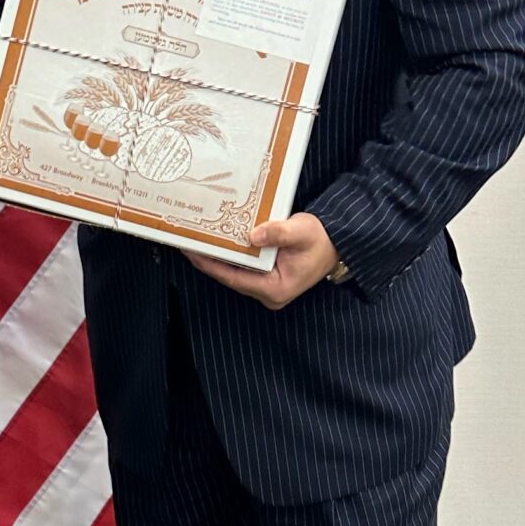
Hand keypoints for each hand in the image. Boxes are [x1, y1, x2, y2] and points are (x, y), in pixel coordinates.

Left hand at [184, 212, 339, 309]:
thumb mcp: (301, 232)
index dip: (212, 265)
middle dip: (210, 260)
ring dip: (219, 257)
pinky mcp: (266, 278)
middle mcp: (269, 293)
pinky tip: (217, 242)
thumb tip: (253, 235)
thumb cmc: (320, 240)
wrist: (335, 243)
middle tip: (188, 242)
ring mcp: (267, 287)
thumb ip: (278, 233)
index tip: (193, 253)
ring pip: (235, 273)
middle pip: (231, 277)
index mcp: (276, 289)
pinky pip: (242, 268)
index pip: (235, 278)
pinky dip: (231, 256)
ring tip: (198, 240)